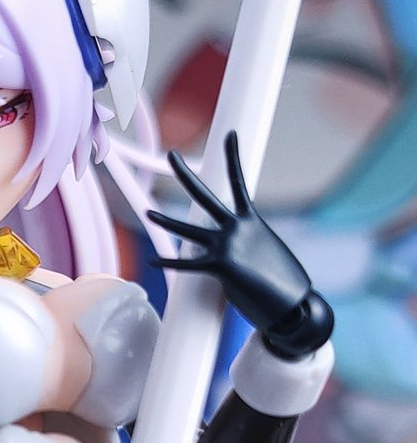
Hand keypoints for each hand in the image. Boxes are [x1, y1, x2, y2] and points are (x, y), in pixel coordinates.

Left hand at [148, 132, 331, 355]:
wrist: (295, 306)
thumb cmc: (285, 285)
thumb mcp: (269, 254)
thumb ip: (251, 246)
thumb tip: (244, 253)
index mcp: (251, 221)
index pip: (238, 182)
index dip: (233, 156)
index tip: (230, 135)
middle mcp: (237, 228)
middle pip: (205, 194)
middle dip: (185, 174)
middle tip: (172, 155)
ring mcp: (228, 245)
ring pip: (188, 230)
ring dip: (166, 220)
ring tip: (148, 211)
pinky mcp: (221, 266)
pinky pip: (186, 264)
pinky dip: (168, 263)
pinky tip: (152, 261)